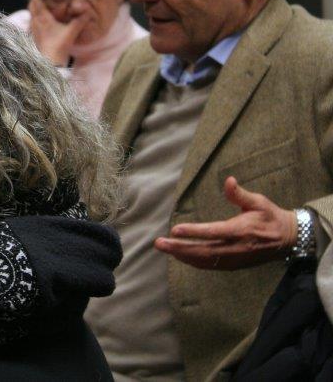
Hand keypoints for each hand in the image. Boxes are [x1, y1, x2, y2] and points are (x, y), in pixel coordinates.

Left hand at [27, 0, 88, 65]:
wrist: (50, 61)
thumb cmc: (59, 45)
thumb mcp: (72, 31)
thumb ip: (80, 21)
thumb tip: (88, 13)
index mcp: (43, 18)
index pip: (37, 3)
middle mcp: (36, 22)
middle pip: (31, 8)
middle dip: (33, 1)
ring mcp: (33, 30)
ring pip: (31, 16)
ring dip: (33, 10)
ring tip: (37, 7)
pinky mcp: (33, 37)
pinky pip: (31, 24)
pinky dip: (34, 19)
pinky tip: (38, 22)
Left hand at [154, 176, 297, 269]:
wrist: (288, 239)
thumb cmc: (270, 217)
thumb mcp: (258, 202)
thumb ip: (240, 194)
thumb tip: (228, 181)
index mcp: (240, 230)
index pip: (213, 232)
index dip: (193, 232)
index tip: (174, 230)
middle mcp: (235, 248)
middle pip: (203, 250)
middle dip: (179, 248)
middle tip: (159, 243)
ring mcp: (234, 259)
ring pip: (204, 260)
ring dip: (182, 256)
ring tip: (164, 248)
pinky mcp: (234, 264)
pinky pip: (210, 265)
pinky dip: (193, 262)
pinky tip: (180, 256)